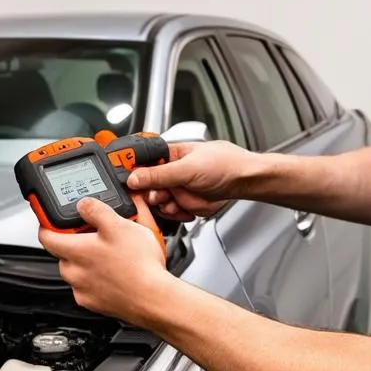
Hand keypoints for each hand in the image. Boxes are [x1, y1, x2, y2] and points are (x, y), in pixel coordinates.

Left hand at [37, 197, 169, 321]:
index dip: (48, 223)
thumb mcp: (119, 224)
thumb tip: (84, 204)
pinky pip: (88, 287)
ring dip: (87, 261)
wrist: (153, 298)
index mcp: (74, 250)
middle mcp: (73, 272)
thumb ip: (96, 210)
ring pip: (76, 270)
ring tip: (111, 255)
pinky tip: (115, 273)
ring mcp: (82, 290)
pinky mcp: (94, 303)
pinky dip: (97, 279)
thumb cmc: (138, 264)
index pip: (45, 235)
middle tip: (96, 234)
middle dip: (75, 242)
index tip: (55, 219)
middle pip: (62, 252)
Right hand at [126, 140, 256, 221]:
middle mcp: (170, 172)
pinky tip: (186, 210)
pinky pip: (171, 213)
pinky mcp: (185, 204)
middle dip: (150, 195)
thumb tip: (134, 177)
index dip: (132, 174)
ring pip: (158, 203)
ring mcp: (177, 189)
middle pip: (146, 187)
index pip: (141, 163)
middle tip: (157, 196)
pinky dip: (177, 214)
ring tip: (175, 203)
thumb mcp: (187, 168)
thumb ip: (159, 175)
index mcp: (168, 156)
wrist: (244, 182)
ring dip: (164, 206)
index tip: (127, 183)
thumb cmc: (224, 164)